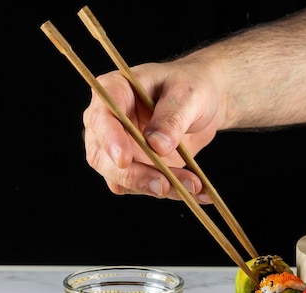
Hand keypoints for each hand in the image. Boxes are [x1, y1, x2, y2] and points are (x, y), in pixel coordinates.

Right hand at [82, 61, 221, 202]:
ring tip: (193, 185)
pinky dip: (171, 192)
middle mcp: (109, 122)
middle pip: (102, 157)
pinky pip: (145, 187)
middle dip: (133, 175)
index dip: (109, 140)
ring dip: (157, 186)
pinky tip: (198, 192)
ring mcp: (120, 148)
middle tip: (163, 185)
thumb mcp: (188, 94)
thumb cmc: (192, 86)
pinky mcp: (136, 167)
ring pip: (123, 179)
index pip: (100, 117)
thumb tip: (156, 147)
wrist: (205, 103)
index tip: (124, 159)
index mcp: (114, 90)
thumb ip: (172, 117)